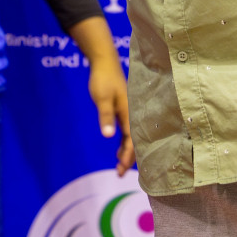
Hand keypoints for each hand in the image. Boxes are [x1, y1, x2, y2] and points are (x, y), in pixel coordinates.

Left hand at [70, 16, 133, 173]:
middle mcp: (132, 114)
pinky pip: (127, 131)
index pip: (132, 139)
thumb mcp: (102, 99)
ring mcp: (128, 112)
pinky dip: (124, 143)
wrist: (104, 62)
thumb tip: (108, 136)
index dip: (128, 155)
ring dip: (126, 152)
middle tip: (120, 174)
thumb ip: (105, 117)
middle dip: (129, 158)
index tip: (122, 169)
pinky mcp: (123, 110)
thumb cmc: (103, 80)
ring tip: (119, 167)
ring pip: (131, 137)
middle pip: (134, 141)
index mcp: (129, 112)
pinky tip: (118, 150)